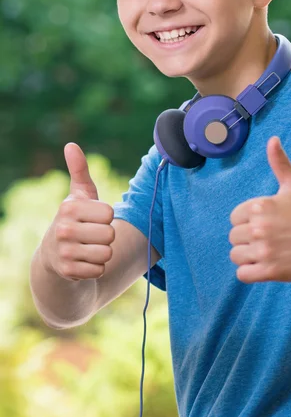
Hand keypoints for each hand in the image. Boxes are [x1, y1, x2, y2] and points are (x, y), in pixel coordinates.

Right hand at [40, 143, 114, 281]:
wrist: (54, 255)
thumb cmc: (75, 219)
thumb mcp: (78, 195)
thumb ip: (79, 170)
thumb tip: (71, 145)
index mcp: (69, 208)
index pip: (110, 213)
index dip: (106, 217)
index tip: (93, 218)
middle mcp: (63, 229)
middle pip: (110, 235)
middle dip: (106, 236)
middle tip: (91, 235)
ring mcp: (64, 252)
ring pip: (106, 254)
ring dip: (102, 253)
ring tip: (88, 248)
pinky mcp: (68, 271)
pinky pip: (99, 270)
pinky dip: (96, 268)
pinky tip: (84, 262)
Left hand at [229, 136, 290, 282]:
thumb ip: (279, 162)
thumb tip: (272, 139)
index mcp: (259, 206)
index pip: (234, 217)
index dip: (247, 221)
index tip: (265, 223)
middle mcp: (258, 227)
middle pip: (234, 237)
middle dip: (247, 239)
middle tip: (268, 238)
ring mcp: (264, 250)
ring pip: (236, 255)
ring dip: (248, 256)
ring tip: (266, 251)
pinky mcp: (269, 270)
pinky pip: (242, 274)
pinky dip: (250, 272)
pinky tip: (264, 265)